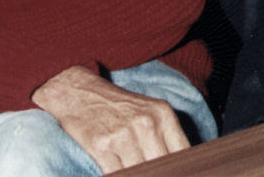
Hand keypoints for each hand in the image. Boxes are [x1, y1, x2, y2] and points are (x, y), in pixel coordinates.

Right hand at [31, 65, 187, 173]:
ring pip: (141, 172)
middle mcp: (147, 123)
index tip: (178, 172)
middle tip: (155, 173)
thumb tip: (180, 163)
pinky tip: (121, 173)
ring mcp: (124, 135)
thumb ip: (166, 135)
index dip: (181, 168)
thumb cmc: (118, 106)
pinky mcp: (102, 146)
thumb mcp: (149, 112)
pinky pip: (117, 174)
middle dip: (161, 173)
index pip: (183, 151)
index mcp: (163, 114)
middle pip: (163, 165)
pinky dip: (121, 176)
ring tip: (138, 172)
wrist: (80, 93)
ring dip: (140, 175)